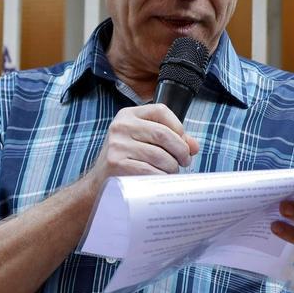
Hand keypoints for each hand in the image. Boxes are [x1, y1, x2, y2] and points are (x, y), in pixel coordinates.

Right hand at [85, 104, 199, 184]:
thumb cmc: (126, 159)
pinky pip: (150, 170)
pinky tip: (160, 178)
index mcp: (128, 115)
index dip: (178, 126)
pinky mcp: (117, 163)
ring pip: (160, 155)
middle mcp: (121, 126)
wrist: (100, 182)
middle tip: (185, 161)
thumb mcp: (144, 141)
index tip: (183, 142)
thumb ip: (170, 139)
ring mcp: (117, 145)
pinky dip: (161, 177)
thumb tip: (194, 146)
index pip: (161, 111)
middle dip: (181, 150)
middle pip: (164, 134)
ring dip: (172, 167)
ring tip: (171, 171)